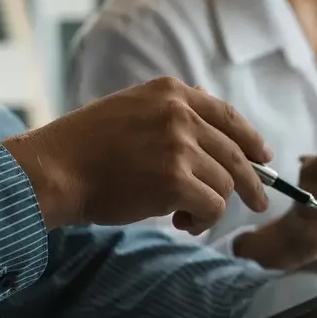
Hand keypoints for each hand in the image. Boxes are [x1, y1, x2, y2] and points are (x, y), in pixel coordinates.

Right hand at [1, 77, 270, 232]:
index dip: (250, 139)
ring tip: (186, 216)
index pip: (227, 115)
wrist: (52, 170)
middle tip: (259, 203)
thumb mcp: (132, 111)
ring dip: (211, 206)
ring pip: (225, 184)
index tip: (263, 157)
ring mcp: (180, 146)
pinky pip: (213, 206)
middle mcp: (180, 114)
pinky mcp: (177, 180)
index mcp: (170, 93)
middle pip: (236, 153)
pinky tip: (182, 224)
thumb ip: (172, 116)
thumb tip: (218, 129)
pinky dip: (203, 221)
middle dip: (253, 183)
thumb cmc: (86, 149)